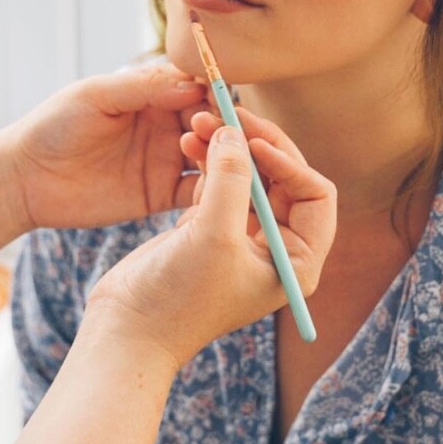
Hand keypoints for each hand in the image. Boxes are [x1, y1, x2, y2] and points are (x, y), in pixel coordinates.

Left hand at [0, 64, 208, 232]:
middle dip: (224, 126)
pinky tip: (219, 192)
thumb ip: (145, 87)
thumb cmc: (54, 126)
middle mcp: (166, 125)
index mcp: (153, 95)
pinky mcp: (161, 195)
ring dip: (223, 157)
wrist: (25, 179)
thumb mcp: (97, 96)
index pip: (199, 88)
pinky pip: (197, 193)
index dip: (214, 93)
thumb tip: (196, 85)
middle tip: (220, 135)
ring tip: (215, 160)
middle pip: (213, 122)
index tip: (220, 100)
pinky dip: (214, 192)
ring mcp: (166, 160)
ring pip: (213, 156)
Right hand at [86, 117, 335, 368]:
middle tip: (229, 113)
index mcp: (296, 260)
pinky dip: (208, 161)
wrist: (128, 330)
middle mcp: (277, 248)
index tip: (252, 142)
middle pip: (283, 177)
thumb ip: (232, 179)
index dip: (288, 161)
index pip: (315, 193)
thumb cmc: (179, 296)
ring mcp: (243, 237)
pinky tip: (188, 143)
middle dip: (255, 145)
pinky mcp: (211, 228)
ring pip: (249, 176)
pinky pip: (221, 183)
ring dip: (228, 147)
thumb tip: (237, 131)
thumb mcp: (213, 234)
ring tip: (199, 121)